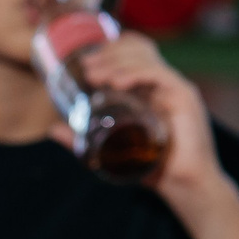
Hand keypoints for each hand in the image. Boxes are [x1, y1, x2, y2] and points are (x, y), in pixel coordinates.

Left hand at [48, 32, 224, 213]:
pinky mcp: (185, 96)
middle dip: (109, 55)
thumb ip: (83, 140)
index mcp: (152, 89)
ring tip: (95, 75)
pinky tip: (116, 82)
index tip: (86, 63)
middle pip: (138, 52)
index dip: (111, 51)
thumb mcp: (112, 151)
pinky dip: (135, 74)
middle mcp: (165, 84)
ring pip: (145, 60)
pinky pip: (158, 75)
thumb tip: (53, 130)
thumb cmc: (155, 170)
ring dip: (116, 63)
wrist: (186, 187)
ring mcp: (175, 88)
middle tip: (86, 67)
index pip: (135, 54)